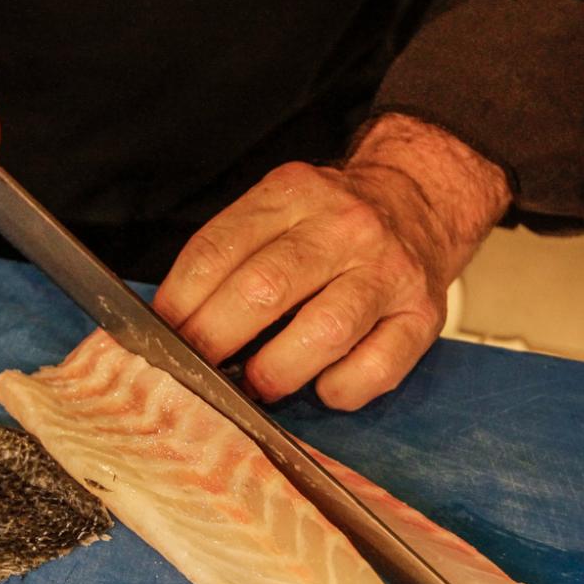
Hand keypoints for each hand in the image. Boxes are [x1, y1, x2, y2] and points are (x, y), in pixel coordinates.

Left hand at [152, 114, 510, 409]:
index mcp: (293, 195)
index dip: (180, 302)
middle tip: (199, 369)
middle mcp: (344, 227)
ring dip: (277, 370)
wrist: (420, 201)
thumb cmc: (332, 222)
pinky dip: (340, 389)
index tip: (162, 336)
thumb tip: (174, 323)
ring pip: (324, 331)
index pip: (218, 249)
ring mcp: (387, 271)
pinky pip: (376, 368)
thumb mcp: (278, 209)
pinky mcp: (422, 315)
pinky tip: (322, 386)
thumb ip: (231, 254)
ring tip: (256, 386)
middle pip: (265, 289)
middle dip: (217, 340)